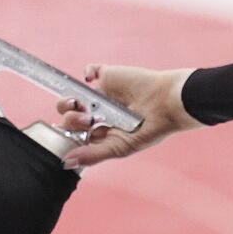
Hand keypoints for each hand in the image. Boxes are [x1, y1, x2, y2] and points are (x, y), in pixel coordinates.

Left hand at [55, 64, 205, 169]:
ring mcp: (102, 95)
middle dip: (72, 120)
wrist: (167, 104)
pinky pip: (89, 71)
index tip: (66, 135)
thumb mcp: (119, 148)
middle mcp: (100, 115)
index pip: (76, 135)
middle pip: (70, 118)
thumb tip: (66, 162)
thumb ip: (92, 155)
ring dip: (69, 102)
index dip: (67, 135)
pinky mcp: (108, 77)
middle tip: (88, 121)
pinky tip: (91, 80)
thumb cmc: (150, 130)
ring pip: (73, 98)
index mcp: (103, 133)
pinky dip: (86, 73)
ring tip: (81, 106)